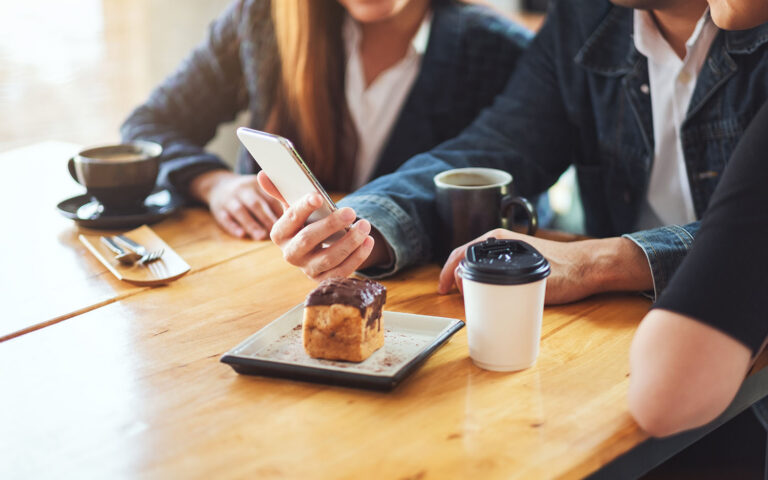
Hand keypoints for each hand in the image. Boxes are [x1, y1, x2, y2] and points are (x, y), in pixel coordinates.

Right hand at [190, 170, 282, 239]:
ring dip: (251, 224)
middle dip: (267, 218)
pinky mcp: (217, 209)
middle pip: (256, 204)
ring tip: (261, 236)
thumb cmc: (249, 193)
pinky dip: (232, 226)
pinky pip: (224, 217)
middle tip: (278, 233)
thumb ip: (276, 200)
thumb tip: (298, 218)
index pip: (270, 196)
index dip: (280, 209)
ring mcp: (229, 199)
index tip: (291, 222)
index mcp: (257, 184)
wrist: (217, 185)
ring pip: (239, 211)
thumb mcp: (261, 189)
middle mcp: (243, 189)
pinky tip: (241, 235)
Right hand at [257, 171, 383, 281]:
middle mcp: (290, 254)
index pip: (289, 220)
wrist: (317, 249)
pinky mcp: (324, 279)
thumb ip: (281, 192)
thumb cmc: (306, 223)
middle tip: (351, 211)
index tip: (318, 196)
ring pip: (329, 257)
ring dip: (349, 241)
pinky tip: (368, 241)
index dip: (303, 208)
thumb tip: (262, 174)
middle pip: (308, 240)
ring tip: (365, 225)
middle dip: (330, 225)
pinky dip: (357, 257)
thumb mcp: (294, 208)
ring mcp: (307, 269)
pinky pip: (342, 271)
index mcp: (279, 234)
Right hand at [437, 228, 652, 304]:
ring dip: (468, 280)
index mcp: (498, 240)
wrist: (591, 267)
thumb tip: (464, 286)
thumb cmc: (565, 272)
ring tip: (466, 299)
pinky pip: (491, 269)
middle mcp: (501, 242)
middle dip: (455, 278)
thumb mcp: (527, 281)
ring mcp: (509, 250)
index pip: (460, 253)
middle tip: (454, 298)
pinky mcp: (518, 260)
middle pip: (466, 258)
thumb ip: (494, 283)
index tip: (443, 291)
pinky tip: (485, 294)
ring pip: (478, 264)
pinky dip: (482, 280)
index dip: (447, 273)